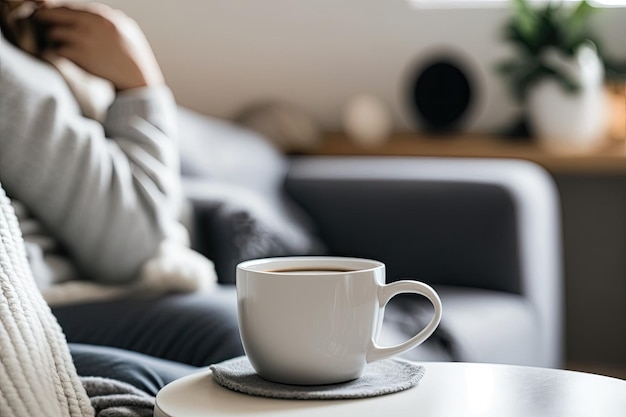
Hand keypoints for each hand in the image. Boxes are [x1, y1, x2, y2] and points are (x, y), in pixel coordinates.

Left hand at [34, 3, 163, 90]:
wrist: (137, 79)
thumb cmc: (134, 57)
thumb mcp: (126, 29)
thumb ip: (108, 19)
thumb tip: (92, 15)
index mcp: (102, 15)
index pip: (69, 6)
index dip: (59, 13)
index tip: (56, 20)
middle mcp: (91, 24)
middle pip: (54, 14)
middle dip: (47, 20)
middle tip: (44, 29)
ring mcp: (83, 39)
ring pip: (53, 33)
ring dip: (52, 40)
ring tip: (58, 47)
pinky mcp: (78, 56)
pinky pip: (56, 50)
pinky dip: (57, 55)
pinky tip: (64, 59)